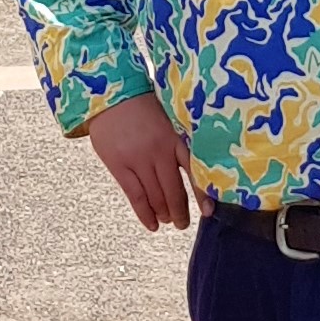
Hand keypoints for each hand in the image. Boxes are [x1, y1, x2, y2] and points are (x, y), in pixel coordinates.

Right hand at [87, 95, 192, 232]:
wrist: (111, 95)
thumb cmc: (142, 107)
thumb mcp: (167, 119)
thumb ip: (178, 142)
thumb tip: (195, 168)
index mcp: (175, 138)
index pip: (193, 172)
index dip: (202, 194)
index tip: (208, 211)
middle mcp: (159, 151)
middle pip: (174, 190)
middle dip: (180, 211)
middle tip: (183, 224)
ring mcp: (138, 159)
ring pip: (155, 196)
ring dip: (163, 213)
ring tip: (167, 221)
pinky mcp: (119, 165)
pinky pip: (135, 196)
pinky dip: (144, 213)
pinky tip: (151, 224)